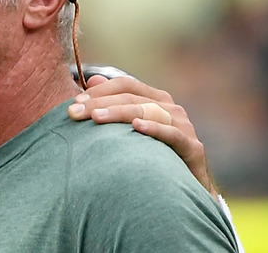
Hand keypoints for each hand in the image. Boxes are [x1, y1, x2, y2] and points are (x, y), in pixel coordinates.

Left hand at [68, 75, 218, 198]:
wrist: (185, 189)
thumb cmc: (154, 156)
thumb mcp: (130, 128)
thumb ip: (112, 103)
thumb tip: (91, 79)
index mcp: (155, 99)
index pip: (125, 85)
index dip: (99, 90)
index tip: (75, 102)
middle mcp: (170, 108)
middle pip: (131, 97)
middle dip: (100, 103)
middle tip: (75, 113)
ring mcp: (183, 126)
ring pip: (148, 111)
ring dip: (119, 112)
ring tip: (96, 117)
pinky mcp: (192, 147)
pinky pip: (172, 134)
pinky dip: (154, 128)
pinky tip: (137, 127)